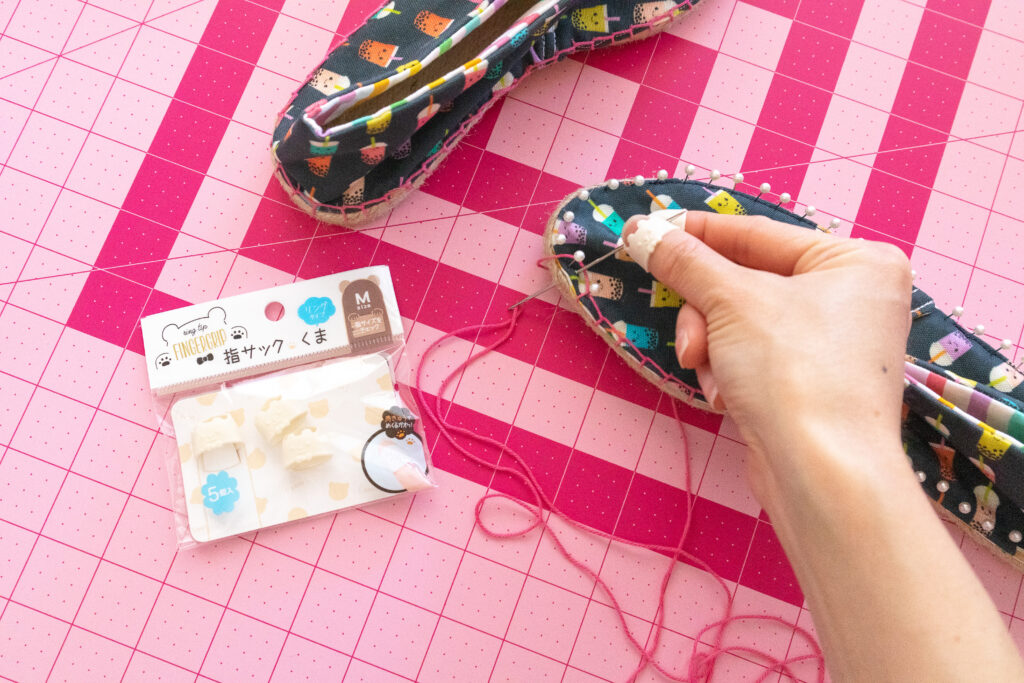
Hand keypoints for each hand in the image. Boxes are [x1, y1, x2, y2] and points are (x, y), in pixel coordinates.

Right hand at [622, 211, 912, 473]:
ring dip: (713, 348)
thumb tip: (643, 230)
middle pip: (747, 283)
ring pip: (742, 324)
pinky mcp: (813, 386)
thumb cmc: (792, 369)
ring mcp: (834, 346)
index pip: (759, 234)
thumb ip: (684, 260)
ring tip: (711, 374)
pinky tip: (727, 398)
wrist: (823, 474)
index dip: (698, 234)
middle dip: (706, 313)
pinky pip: (755, 358)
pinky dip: (730, 373)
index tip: (649, 231)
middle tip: (688, 338)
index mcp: (854, 261)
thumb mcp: (730, 301)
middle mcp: (852, 298)